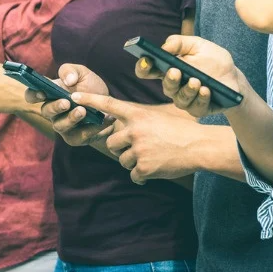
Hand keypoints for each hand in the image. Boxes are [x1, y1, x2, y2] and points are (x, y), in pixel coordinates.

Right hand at [27, 63, 112, 145]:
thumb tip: (68, 80)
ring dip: (71, 118)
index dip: (33, 94)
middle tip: (66, 103)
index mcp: (51, 94)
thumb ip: (71, 71)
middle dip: (55, 107)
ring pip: (60, 125)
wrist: (111, 107)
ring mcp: (63, 126)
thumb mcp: (83, 74)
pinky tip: (103, 119)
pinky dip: (92, 128)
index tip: (41, 93)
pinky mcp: (75, 138)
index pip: (33, 95)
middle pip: (46, 111)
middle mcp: (54, 111)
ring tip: (83, 111)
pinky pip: (80, 136)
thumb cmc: (92, 89)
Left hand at [71, 92, 198, 184]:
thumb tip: (122, 127)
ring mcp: (138, 149)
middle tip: (138, 148)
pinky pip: (134, 175)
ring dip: (134, 162)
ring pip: (122, 160)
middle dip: (121, 149)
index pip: (108, 104)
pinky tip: (156, 169)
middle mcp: (135, 130)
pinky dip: (143, 175)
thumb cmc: (182, 129)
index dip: (89, 100)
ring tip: (153, 157)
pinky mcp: (144, 167)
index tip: (72, 96)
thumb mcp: (160, 115)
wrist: (199, 146)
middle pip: (111, 143)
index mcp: (138, 114)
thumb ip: (139, 119)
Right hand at [135, 35, 248, 117]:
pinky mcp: (199, 109)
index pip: (149, 71)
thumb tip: (164, 47)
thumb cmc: (213, 60)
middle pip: (166, 86)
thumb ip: (180, 43)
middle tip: (175, 71)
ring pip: (180, 99)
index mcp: (169, 68)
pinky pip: (196, 108)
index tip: (145, 61)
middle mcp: (175, 86)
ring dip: (187, 90)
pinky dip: (201, 99)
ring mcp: (186, 99)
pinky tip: (206, 90)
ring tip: (196, 81)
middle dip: (170, 79)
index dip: (143, 67)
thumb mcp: (199, 45)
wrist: (234, 77)